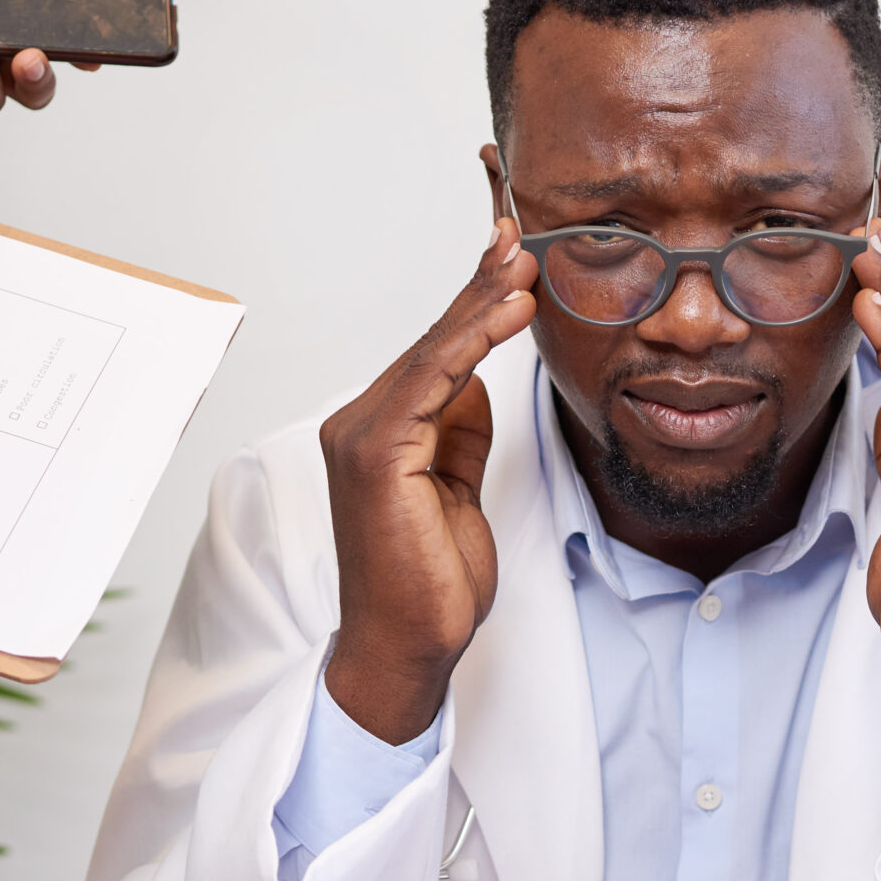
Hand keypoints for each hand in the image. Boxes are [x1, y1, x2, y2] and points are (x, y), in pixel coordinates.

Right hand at [319, 221, 538, 742]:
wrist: (409, 647)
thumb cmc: (430, 584)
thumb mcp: (458, 492)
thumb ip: (460, 436)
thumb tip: (477, 385)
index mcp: (377, 433)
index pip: (435, 354)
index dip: (474, 304)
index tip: (511, 259)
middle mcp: (358, 424)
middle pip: (432, 341)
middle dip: (479, 285)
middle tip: (517, 233)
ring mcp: (361, 436)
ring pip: (433, 353)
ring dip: (482, 301)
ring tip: (522, 259)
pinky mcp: (376, 456)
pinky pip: (433, 384)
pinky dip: (472, 343)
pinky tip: (508, 310)